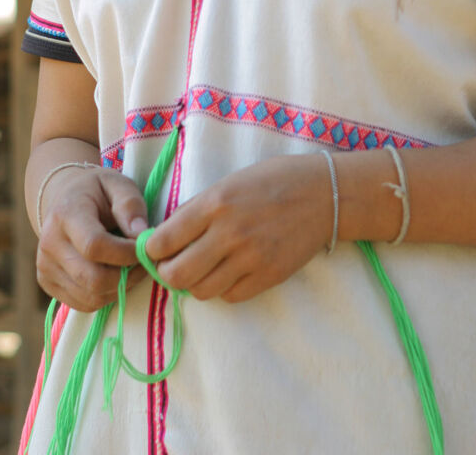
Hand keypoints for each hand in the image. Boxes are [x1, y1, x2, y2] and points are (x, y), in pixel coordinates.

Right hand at [36, 165, 149, 311]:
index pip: (94, 245)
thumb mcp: (118, 184)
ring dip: (119, 287)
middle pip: (92, 278)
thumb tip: (142, 235)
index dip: (125, 253)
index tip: (146, 248)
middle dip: (127, 276)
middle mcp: (49, 244)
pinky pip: (83, 303)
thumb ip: (131, 205)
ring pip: (90, 296)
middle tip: (145, 263)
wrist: (65, 198)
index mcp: (65, 214)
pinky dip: (106, 295)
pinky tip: (115, 274)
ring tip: (132, 267)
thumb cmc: (97, 191)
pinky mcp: (47, 284)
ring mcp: (45, 267)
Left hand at [143, 154, 331, 303]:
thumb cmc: (274, 180)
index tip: (155, 249)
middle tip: (173, 265)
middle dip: (168, 273)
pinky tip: (228, 272)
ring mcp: (249, 258)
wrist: (323, 194)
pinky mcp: (268, 276)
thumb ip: (198, 209)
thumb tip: (166, 234)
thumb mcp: (230, 182)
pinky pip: (230, 296)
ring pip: (201, 291)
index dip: (152, 250)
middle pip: (176, 275)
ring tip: (203, 268)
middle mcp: (228, 233)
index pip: (162, 241)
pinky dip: (223, 288)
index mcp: (214, 203)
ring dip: (195, 283)